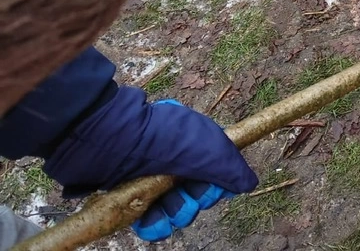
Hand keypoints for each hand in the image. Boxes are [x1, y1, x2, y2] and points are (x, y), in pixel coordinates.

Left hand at [43, 89, 256, 209]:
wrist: (107, 141)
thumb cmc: (160, 138)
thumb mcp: (207, 148)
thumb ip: (230, 168)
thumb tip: (249, 183)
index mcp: (195, 145)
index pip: (216, 172)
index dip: (217, 185)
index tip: (211, 190)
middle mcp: (174, 161)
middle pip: (196, 193)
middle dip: (195, 202)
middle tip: (186, 199)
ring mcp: (151, 178)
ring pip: (173, 208)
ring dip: (175, 216)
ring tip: (165, 213)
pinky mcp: (130, 194)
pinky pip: (148, 218)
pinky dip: (153, 225)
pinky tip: (151, 223)